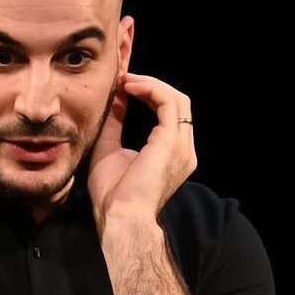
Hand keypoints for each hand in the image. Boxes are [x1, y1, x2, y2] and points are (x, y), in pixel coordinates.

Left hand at [88, 74, 196, 231]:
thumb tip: (116, 97)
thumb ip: (115, 122)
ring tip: (126, 80)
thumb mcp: (110, 148)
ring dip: (151, 84)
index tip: (126, 86)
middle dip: (152, 85)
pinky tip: (130, 87)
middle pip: (178, 104)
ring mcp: (182, 146)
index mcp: (173, 155)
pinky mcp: (171, 141)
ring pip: (177, 99)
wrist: (119, 216)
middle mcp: (184, 150)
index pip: (170, 115)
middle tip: (125, 78)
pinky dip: (150, 89)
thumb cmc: (113, 193)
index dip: (151, 95)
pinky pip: (168, 102)